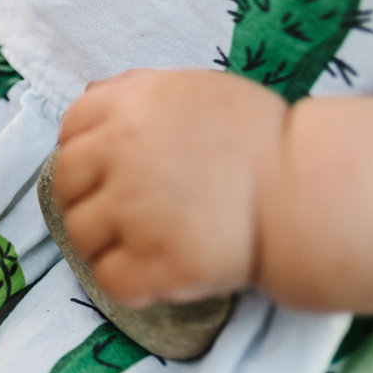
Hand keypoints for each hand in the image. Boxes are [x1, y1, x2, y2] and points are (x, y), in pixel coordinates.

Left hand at [50, 69, 288, 307]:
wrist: (309, 192)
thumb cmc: (258, 140)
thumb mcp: (194, 91)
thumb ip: (135, 92)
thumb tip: (87, 99)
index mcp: (130, 107)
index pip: (70, 131)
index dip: (84, 154)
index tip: (104, 171)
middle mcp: (121, 153)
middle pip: (64, 182)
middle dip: (84, 197)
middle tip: (119, 213)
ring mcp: (134, 211)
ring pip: (79, 233)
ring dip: (102, 242)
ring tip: (142, 243)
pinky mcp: (156, 263)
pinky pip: (109, 279)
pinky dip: (126, 281)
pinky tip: (155, 272)